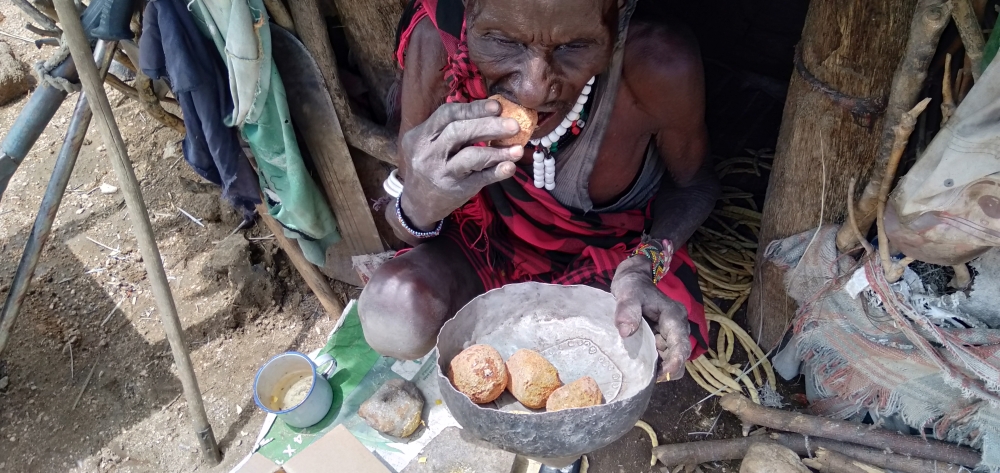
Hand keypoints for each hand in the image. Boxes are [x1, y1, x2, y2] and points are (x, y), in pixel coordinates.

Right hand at [398, 99, 523, 229]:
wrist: (416, 203)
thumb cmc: (428, 165)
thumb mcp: (426, 143)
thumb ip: (447, 127)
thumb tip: (489, 110)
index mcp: (421, 135)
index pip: (446, 114)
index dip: (473, 108)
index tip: (496, 106)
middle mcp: (428, 153)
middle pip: (459, 132)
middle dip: (489, 126)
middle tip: (514, 125)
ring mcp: (442, 173)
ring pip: (470, 157)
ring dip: (497, 151)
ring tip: (518, 149)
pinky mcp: (455, 190)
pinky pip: (479, 179)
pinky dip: (496, 172)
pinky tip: (510, 167)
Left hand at [610, 256, 691, 381]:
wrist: (633, 280)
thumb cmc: (632, 286)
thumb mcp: (628, 293)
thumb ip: (627, 309)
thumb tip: (625, 332)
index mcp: (674, 317)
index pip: (681, 345)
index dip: (674, 364)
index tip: (659, 375)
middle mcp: (677, 327)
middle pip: (679, 356)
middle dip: (665, 369)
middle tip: (643, 377)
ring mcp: (671, 334)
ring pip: (671, 358)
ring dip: (658, 367)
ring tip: (639, 372)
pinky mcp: (663, 338)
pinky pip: (663, 355)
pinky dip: (654, 363)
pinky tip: (639, 365)